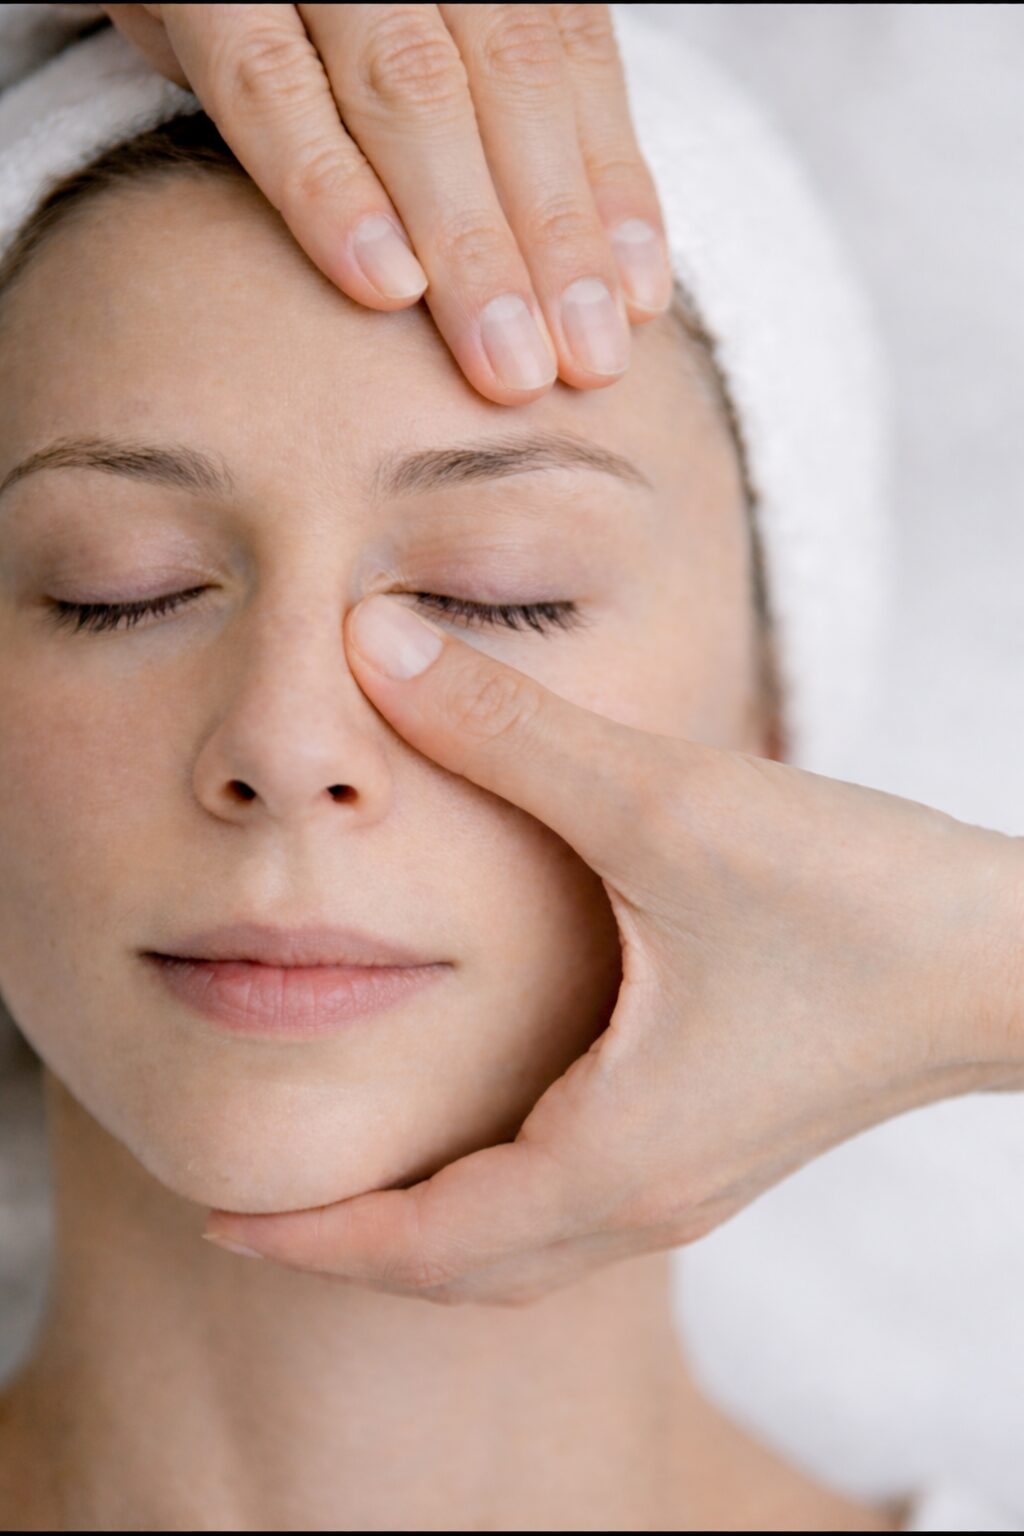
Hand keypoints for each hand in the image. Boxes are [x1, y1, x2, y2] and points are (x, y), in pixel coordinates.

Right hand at [99, 3, 672, 403]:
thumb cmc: (302, 5)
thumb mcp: (412, 31)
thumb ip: (489, 111)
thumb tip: (593, 261)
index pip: (570, 54)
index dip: (608, 182)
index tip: (635, 304)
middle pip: (506, 83)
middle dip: (553, 237)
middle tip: (584, 366)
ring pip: (409, 93)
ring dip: (467, 241)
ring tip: (507, 362)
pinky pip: (269, 88)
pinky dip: (330, 190)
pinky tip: (385, 286)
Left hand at [202, 595, 1023, 1303]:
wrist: (1018, 960)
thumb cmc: (860, 903)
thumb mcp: (664, 805)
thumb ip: (512, 729)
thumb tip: (380, 650)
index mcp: (614, 1157)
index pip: (422, 1242)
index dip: (310, 1234)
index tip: (218, 1214)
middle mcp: (646, 1195)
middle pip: (462, 1268)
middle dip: (349, 1246)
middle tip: (255, 1207)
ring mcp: (688, 1178)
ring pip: (519, 1246)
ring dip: (424, 1225)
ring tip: (344, 1174)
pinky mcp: (718, 1137)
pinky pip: (572, 1204)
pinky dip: (495, 1194)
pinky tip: (476, 1121)